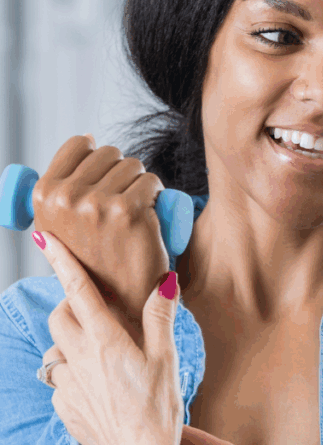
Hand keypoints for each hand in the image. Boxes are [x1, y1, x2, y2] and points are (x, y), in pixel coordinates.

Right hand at [32, 135, 169, 343]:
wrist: (118, 304)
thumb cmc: (92, 264)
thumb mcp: (58, 227)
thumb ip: (59, 192)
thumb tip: (83, 140)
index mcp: (44, 195)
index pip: (79, 144)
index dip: (97, 159)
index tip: (103, 180)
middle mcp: (67, 197)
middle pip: (109, 153)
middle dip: (121, 172)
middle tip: (120, 204)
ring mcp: (98, 204)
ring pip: (133, 165)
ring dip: (139, 184)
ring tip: (133, 214)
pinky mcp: (129, 211)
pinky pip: (151, 182)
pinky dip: (157, 195)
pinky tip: (150, 215)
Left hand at [35, 230, 182, 444]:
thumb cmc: (159, 410)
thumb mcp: (167, 360)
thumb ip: (160, 318)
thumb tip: (164, 281)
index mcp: (106, 340)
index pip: (77, 291)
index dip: (61, 261)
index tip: (46, 238)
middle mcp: (79, 358)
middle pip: (58, 316)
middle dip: (70, 307)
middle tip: (96, 313)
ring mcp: (67, 385)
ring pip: (57, 350)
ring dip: (72, 345)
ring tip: (101, 359)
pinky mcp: (63, 408)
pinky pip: (61, 382)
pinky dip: (74, 377)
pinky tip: (99, 390)